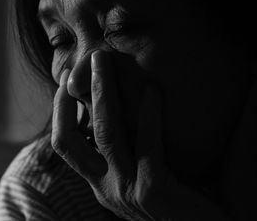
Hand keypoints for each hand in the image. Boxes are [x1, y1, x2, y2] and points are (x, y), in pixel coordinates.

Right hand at [51, 50, 227, 220]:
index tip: (68, 80)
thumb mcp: (157, 168)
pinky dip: (150, 112)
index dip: (61, 111)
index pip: (68, 145)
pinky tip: (155, 88)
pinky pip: (147, 142)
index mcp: (106, 182)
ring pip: (105, 132)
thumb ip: (145, 137)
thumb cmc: (195, 200)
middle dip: (72, 95)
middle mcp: (108, 188)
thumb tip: (145, 93)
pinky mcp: (152, 191)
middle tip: (89, 56)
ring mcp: (127, 191)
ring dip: (104, 91)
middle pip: (70, 139)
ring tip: (105, 58)